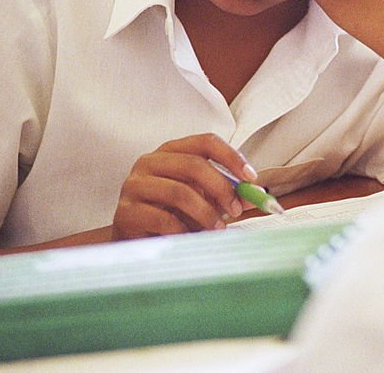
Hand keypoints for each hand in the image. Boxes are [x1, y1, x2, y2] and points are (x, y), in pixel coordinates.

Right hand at [112, 133, 256, 239]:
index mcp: (171, 151)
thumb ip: (229, 194)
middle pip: (194, 165)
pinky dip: (183, 230)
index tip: (251, 178)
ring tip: (217, 228)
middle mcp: (150, 161)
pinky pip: (162, 219)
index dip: (232, 158)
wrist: (135, 240)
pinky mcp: (125, 212)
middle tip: (236, 210)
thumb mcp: (204, 200)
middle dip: (221, 188)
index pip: (206, 142)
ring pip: (179, 192)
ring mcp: (134, 185)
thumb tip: (257, 195)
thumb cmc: (172, 214)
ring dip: (206, 213)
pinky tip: (190, 237)